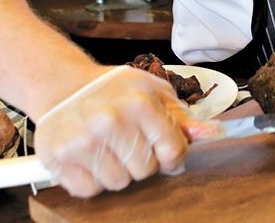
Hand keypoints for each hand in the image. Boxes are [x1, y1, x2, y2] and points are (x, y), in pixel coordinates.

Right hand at [33, 65, 194, 197]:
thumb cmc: (110, 90)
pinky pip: (90, 191)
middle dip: (140, 159)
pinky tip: (88, 156)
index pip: (173, 151)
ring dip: (115, 170)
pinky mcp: (60, 158)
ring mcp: (83, 142)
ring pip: (119, 184)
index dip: (170, 153)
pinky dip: (91, 179)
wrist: (61, 84)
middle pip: (146, 170)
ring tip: (106, 146)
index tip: (160, 146)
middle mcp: (111, 122)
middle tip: (126, 139)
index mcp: (139, 103)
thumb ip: (181, 116)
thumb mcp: (151, 91)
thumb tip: (214, 133)